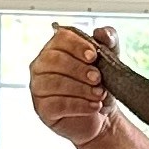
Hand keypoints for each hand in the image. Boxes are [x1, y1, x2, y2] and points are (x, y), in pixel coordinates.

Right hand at [27, 21, 117, 146]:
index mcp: (56, 48)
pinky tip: (94, 106)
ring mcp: (38, 87)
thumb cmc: (99, 84)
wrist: (102, 116)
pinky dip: (79, 105)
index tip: (93, 56)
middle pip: (54, 60)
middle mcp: (42, 65)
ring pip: (55, 83)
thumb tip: (102, 33)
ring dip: (81, 89)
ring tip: (99, 94)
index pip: (61, 38)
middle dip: (79, 69)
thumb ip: (109, 41)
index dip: (77, 46)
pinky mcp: (42, 109)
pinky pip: (57, 104)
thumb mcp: (109, 60)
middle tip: (98, 78)